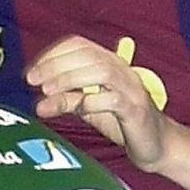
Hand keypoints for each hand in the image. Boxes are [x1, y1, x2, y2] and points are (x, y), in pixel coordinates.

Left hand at [25, 35, 165, 165]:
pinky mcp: (137, 110)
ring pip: (101, 71)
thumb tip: (39, 102)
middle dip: (55, 65)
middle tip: (33, 80)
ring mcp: (131, 88)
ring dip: (70, 78)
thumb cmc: (121, 122)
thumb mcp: (89, 109)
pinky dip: (91, 101)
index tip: (32, 72)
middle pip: (87, 55)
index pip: (79, 45)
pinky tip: (77, 109)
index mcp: (110, 63)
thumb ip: (68, 100)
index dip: (53, 54)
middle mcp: (122, 70)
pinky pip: (114, 99)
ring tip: (48, 91)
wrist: (157, 145)